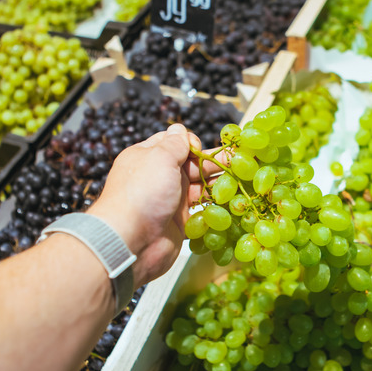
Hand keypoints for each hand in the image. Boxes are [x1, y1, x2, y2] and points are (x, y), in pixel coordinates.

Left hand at [87, 123, 221, 286]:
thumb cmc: (143, 194)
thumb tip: (179, 129)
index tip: (201, 150)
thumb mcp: (159, 158)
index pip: (173, 142)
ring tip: (240, 182)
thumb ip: (174, 143)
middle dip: (212, 163)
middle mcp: (160, 178)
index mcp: (150, 158)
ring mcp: (170, 201)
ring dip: (217, 185)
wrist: (131, 241)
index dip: (191, 143)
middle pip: (191, 165)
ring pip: (198, 188)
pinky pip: (200, 212)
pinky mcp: (179, 223)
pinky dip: (213, 209)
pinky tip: (230, 204)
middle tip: (236, 163)